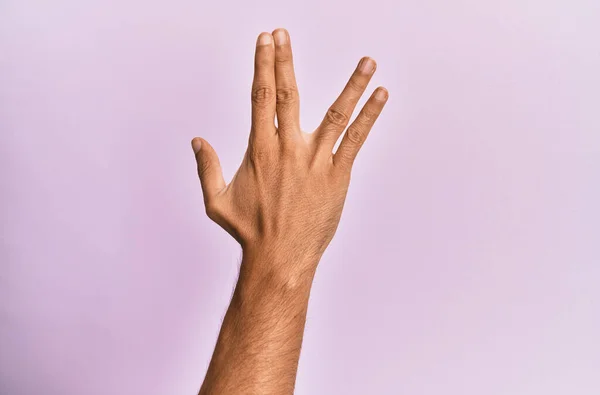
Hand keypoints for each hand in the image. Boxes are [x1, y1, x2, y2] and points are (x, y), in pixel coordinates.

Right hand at [191, 28, 387, 271]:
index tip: (265, 41)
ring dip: (352, 84)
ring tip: (368, 60)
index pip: (259, 97)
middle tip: (284, 33)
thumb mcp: (216, 201)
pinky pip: (356, 139)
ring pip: (336, 113)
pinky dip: (370, 115)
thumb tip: (197, 141)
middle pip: (288, 94)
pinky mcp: (338, 175)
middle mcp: (288, 149)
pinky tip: (381, 95)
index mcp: (259, 150)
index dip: (262, 65)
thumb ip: (207, 168)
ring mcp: (316, 160)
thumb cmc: (249, 231)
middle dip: (284, 61)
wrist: (280, 258)